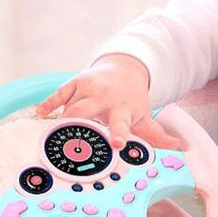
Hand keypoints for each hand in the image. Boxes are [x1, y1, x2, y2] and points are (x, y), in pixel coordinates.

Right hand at [35, 54, 180, 150]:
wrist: (125, 69)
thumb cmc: (133, 100)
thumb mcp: (145, 117)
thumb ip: (156, 135)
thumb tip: (176, 147)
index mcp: (124, 109)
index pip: (121, 124)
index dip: (119, 135)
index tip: (117, 145)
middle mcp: (106, 97)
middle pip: (87, 113)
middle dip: (77, 126)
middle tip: (66, 145)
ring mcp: (90, 87)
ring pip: (72, 107)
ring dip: (63, 122)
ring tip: (53, 138)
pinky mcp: (77, 81)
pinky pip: (60, 92)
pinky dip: (50, 102)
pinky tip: (41, 113)